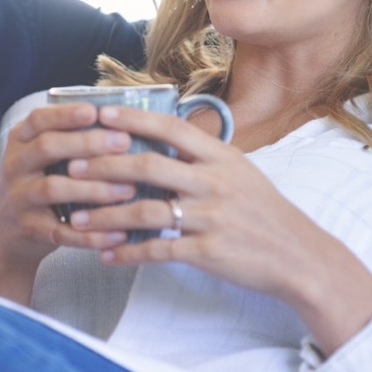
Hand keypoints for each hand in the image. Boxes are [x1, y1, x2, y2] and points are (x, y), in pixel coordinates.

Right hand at [0, 102, 136, 303]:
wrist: (5, 234)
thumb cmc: (38, 183)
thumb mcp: (41, 155)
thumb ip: (68, 137)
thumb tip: (123, 119)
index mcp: (20, 141)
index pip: (38, 119)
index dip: (66, 114)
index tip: (96, 111)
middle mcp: (15, 166)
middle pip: (47, 147)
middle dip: (87, 143)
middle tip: (124, 141)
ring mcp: (19, 199)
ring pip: (54, 188)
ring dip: (94, 188)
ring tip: (129, 189)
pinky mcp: (29, 230)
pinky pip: (61, 232)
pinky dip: (91, 235)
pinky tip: (118, 234)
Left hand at [66, 105, 371, 355]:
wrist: (299, 256)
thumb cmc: (265, 213)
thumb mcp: (241, 173)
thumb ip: (204, 158)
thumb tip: (164, 140)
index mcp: (222, 157)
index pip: (171, 129)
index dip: (132, 120)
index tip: (99, 115)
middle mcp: (215, 182)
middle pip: (149, 167)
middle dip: (105, 167)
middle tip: (72, 168)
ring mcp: (212, 218)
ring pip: (147, 213)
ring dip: (107, 216)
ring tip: (78, 218)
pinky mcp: (209, 251)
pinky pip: (159, 251)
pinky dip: (129, 254)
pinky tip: (107, 256)